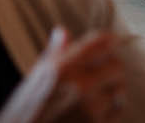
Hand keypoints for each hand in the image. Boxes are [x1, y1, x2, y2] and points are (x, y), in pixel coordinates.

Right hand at [0, 25, 126, 122]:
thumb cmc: (26, 110)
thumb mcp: (35, 78)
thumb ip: (54, 53)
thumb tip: (62, 31)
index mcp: (62, 67)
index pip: (101, 42)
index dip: (109, 41)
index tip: (112, 43)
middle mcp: (79, 85)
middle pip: (117, 66)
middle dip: (112, 69)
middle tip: (105, 74)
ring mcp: (90, 108)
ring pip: (119, 91)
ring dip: (112, 93)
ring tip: (97, 97)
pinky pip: (116, 113)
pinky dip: (110, 112)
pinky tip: (96, 114)